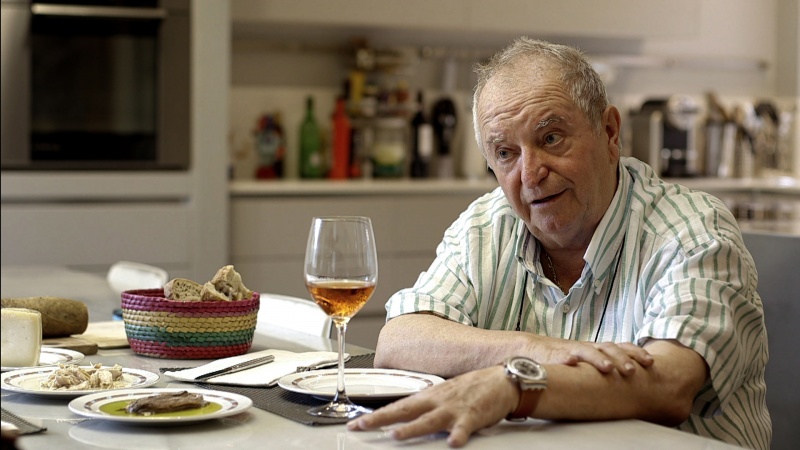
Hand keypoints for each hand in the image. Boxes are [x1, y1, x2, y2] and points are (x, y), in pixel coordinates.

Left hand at [347, 366, 515, 447]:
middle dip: (381, 419)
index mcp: (429, 396)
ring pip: (429, 420)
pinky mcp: (473, 416)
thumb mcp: (443, 395)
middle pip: (405, 411)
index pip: (397, 406)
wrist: (501, 380)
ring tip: (396, 434)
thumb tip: (403, 417)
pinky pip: (464, 427)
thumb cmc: (472, 389)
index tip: (357, 423)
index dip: (376, 414)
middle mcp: (437, 401)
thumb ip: (424, 407)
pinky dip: (458, 435)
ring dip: (412, 428)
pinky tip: (452, 442)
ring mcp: (454, 408)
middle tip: (362, 426)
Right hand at [527, 337, 652, 375]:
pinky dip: (566, 358)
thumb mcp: (587, 361)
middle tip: (633, 371)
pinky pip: (560, 355)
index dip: (636, 352)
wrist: (532, 349)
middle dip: (622, 358)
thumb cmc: (563, 358)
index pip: (621, 347)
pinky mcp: (553, 355)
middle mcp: (587, 347)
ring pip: (587, 351)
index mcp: (598, 349)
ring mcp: (570, 349)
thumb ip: (604, 366)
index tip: (650, 362)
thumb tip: (632, 381)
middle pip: (608, 348)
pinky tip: (571, 362)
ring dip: (598, 359)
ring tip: (608, 368)